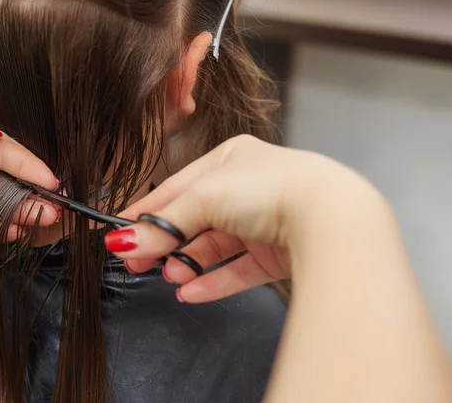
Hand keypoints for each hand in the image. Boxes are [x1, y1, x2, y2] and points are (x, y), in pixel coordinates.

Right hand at [110, 135, 380, 302]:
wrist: (332, 220)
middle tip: (136, 263)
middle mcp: (248, 189)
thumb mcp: (205, 197)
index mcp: (231, 159)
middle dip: (165, 242)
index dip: (146, 211)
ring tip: (170, 278)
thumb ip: (163, 223)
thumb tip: (123, 241)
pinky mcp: (278, 255)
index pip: (177, 187)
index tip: (119, 233)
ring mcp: (264, 222)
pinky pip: (237, 271)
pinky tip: (189, 293)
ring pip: (214, 248)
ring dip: (188, 263)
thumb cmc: (274, 189)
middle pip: (194, 219)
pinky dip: (212, 282)